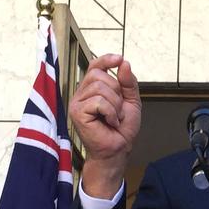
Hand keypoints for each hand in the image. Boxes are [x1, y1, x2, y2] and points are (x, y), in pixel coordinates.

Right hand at [69, 54, 141, 197]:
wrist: (118, 149)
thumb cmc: (122, 129)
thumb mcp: (131, 101)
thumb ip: (128, 83)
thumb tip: (124, 63)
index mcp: (92, 89)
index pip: (94, 66)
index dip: (106, 59)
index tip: (119, 59)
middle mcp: (82, 94)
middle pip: (99, 75)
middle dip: (116, 92)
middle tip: (118, 110)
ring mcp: (77, 103)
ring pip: (100, 88)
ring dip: (115, 105)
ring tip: (114, 118)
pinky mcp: (77, 113)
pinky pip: (98, 101)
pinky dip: (110, 112)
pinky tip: (109, 123)